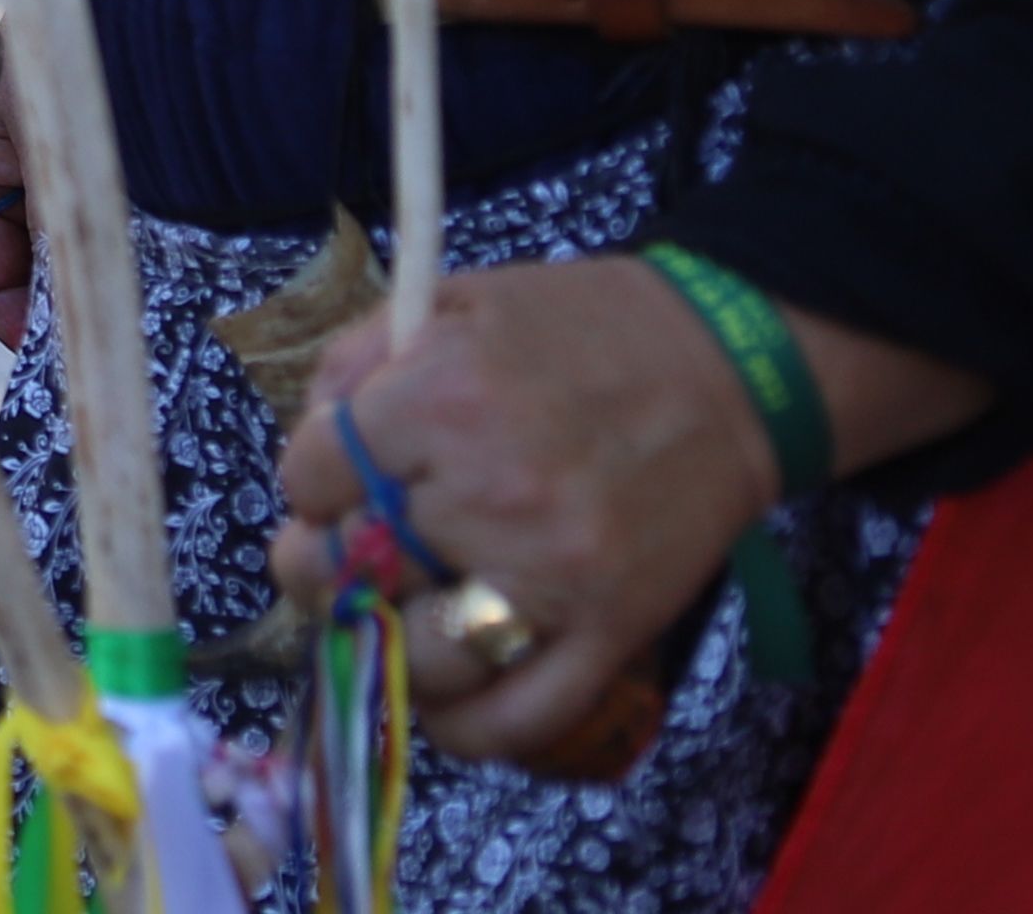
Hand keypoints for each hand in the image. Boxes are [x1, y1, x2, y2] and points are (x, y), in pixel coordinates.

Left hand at [268, 258, 993, 776]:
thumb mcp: (447, 304)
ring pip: (422, 655)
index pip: (313, 477)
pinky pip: (521, 714)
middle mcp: (490, 496)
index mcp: (440, 403)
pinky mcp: (613, 630)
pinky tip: (441, 702)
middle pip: (354, 569)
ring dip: (387, 647)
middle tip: (335, 555)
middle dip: (326, 564)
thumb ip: (356, 365)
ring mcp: (554, 575)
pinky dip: (468, 728)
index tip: (332, 478)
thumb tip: (308, 446)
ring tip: (386, 618)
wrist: (724, 369)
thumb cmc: (577, 329)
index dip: (310, 480)